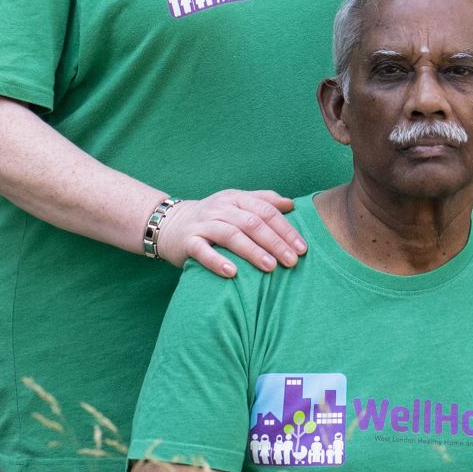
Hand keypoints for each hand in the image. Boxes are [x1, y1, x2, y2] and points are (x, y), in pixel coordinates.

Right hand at [152, 185, 303, 276]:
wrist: (170, 224)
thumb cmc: (212, 218)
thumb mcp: (236, 204)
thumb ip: (263, 201)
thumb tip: (292, 204)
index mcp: (236, 198)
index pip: (266, 211)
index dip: (286, 229)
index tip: (303, 248)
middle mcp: (220, 209)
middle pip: (252, 223)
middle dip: (275, 242)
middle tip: (292, 261)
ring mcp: (203, 224)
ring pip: (231, 235)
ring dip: (252, 251)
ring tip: (270, 267)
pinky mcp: (187, 241)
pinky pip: (202, 251)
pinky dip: (217, 261)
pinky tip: (232, 273)